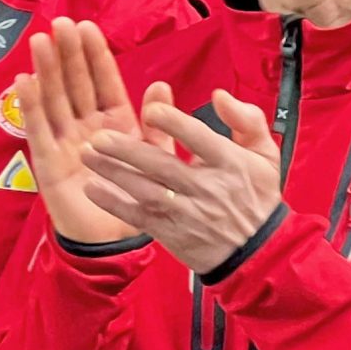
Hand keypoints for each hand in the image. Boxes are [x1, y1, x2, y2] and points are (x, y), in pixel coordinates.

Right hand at [13, 18, 152, 246]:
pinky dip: (30, 106)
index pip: (103, 82)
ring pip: (54, 99)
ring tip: (40, 42)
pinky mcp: (48, 161)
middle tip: (60, 25)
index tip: (88, 27)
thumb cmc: (138, 200)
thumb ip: (159, 125)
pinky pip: (38, 129)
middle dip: (67, 54)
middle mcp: (87, 127)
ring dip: (46, 71)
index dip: (95, 55)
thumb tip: (161, 86)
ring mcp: (65, 142)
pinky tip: (24, 81)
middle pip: (74, 84)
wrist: (116, 242)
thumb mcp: (158, 160)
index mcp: (116, 124)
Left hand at [83, 88, 284, 274]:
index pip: (199, 139)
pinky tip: (91, 188)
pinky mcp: (172, 233)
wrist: (260, 254)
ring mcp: (187, 212)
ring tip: (86, 154)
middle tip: (98, 136)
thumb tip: (220, 95)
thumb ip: (246, 120)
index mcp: (230, 163)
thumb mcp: (265, 156)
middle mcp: (206, 188)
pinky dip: (114, 203)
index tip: (150, 110)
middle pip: (163, 166)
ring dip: (113, 172)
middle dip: (128, 150)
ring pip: (145, 190)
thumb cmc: (256, 197)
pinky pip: (138, 217)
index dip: (174, 124)